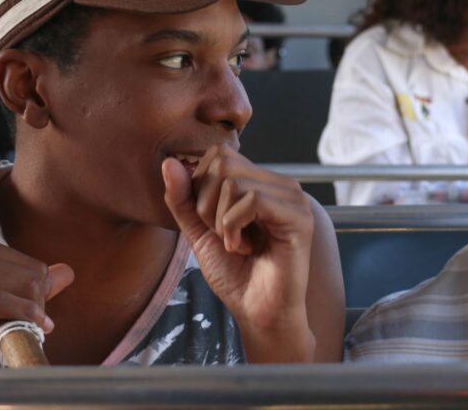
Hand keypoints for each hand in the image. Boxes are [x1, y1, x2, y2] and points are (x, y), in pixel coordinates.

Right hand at [0, 235, 72, 367]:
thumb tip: (68, 272)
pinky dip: (21, 314)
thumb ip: (25, 288)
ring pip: (18, 286)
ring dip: (26, 316)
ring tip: (11, 334)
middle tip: (21, 331)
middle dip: (35, 307)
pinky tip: (33, 328)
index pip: (34, 267)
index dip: (39, 298)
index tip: (32, 321)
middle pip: (31, 275)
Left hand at [162, 146, 315, 361]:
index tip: (213, 224)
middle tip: (223, 235)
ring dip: (222, 221)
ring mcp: (292, 198)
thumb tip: (169, 163)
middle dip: (207, 204)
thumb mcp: (198, 232)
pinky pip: (252, 200)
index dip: (201, 187)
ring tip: (236, 244)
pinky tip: (245, 248)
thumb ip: (183, 199)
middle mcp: (280, 184)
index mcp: (261, 182)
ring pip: (234, 182)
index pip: (219, 154)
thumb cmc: (235, 275)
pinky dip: (235, 227)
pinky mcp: (298, 216)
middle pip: (223, 163)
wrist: (258, 312)